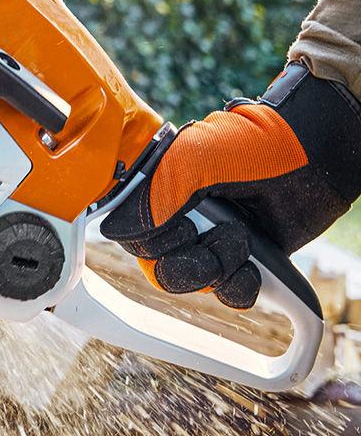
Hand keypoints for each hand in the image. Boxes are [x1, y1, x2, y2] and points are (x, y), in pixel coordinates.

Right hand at [101, 62, 360, 308]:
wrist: (319, 154)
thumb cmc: (257, 143)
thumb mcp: (197, 157)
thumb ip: (156, 192)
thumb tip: (117, 231)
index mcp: (157, 190)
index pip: (131, 236)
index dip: (153, 244)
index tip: (184, 228)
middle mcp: (179, 217)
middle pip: (159, 268)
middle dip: (190, 263)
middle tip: (217, 239)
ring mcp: (210, 239)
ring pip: (192, 283)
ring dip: (218, 271)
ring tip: (243, 242)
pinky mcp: (241, 258)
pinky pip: (227, 293)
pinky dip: (240, 287)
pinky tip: (254, 266)